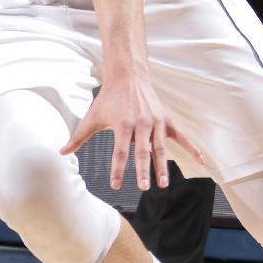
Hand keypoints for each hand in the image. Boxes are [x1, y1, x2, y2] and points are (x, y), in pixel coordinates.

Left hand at [60, 68, 204, 189]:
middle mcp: (141, 124)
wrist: (128, 75)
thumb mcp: (93, 117)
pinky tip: (201, 161)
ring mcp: (156, 122)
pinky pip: (181, 136)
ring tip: (163, 184)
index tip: (116, 185)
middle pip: (142, 152)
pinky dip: (192, 148)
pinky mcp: (166, 119)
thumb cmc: (109, 98)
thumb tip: (61, 152)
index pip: (120, 152)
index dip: (118, 169)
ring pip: (161, 148)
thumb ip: (79, 137)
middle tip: (143, 187)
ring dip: (162, 167)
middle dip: (143, 171)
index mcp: (122, 124)